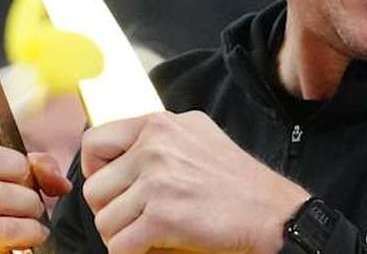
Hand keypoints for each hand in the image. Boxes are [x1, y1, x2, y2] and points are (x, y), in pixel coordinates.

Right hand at [0, 113, 72, 253]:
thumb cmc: (1, 214)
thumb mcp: (17, 182)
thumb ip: (37, 167)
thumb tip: (57, 179)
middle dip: (16, 167)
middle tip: (28, 183)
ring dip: (28, 202)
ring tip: (33, 212)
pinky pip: (2, 227)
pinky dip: (29, 229)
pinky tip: (33, 233)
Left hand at [80, 111, 309, 253]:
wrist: (273, 213)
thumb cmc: (238, 180)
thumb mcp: (198, 134)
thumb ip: (161, 135)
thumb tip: (126, 148)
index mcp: (158, 124)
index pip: (94, 141)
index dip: (95, 170)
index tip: (112, 186)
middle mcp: (154, 147)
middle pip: (95, 188)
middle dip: (110, 210)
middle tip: (133, 219)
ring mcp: (158, 181)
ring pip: (104, 220)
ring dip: (121, 235)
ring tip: (145, 235)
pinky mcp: (163, 217)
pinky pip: (119, 246)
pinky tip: (150, 248)